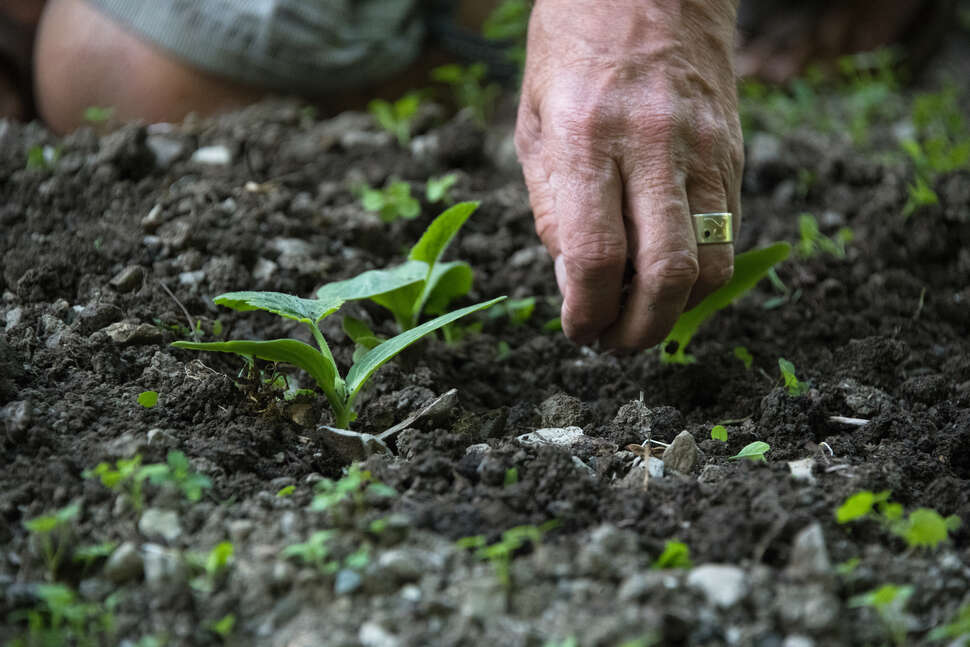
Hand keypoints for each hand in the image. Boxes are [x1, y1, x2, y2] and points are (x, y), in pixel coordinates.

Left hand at [515, 0, 742, 351]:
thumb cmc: (573, 49)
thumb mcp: (533, 122)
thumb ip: (551, 206)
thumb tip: (574, 282)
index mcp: (585, 136)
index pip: (594, 254)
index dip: (586, 311)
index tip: (578, 331)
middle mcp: (652, 143)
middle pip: (665, 271)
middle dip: (640, 330)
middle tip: (616, 345)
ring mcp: (702, 147)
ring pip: (711, 262)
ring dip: (677, 311)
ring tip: (642, 318)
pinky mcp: (733, 150)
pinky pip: (729, 231)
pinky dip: (700, 271)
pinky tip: (669, 275)